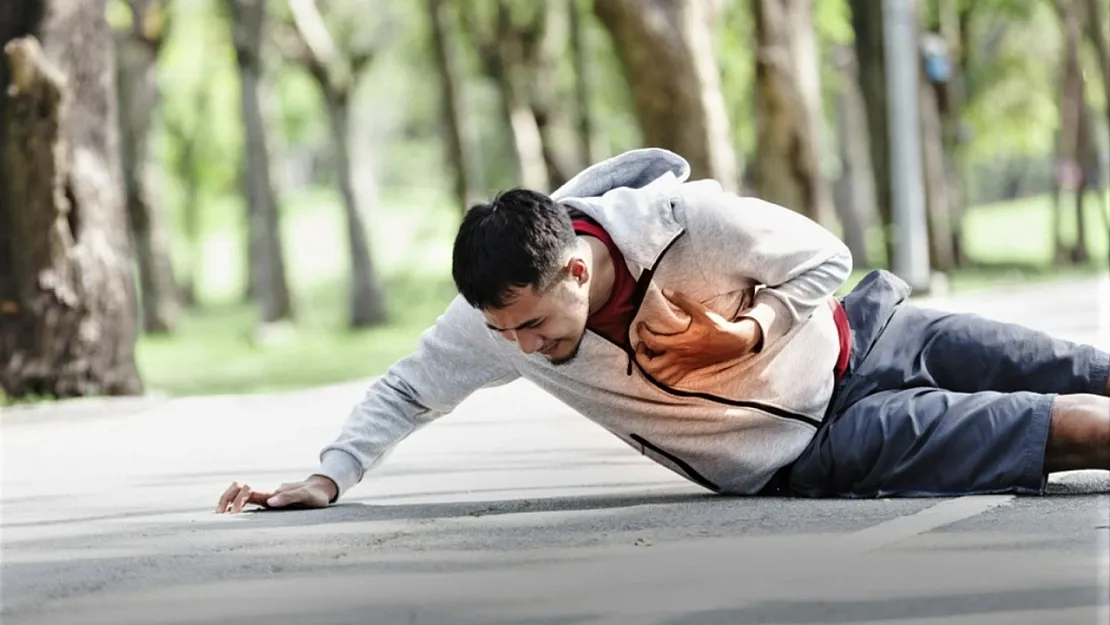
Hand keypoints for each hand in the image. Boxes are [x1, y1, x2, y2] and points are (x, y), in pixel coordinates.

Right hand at [215, 475, 337, 513]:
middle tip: (218, 515)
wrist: (321, 489)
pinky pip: (246, 501)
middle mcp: (265, 492)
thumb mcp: (306, 497)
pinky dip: (234, 506)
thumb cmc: (315, 496)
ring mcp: (265, 496)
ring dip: (227, 500)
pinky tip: (229, 518)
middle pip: (237, 488)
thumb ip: (290, 497)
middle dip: (225, 498)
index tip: (232, 514)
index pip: (247, 490)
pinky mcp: (267, 502)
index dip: (236, 500)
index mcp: (271, 491)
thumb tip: (269, 502)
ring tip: (218, 516)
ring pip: (239, 493)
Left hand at [635, 289, 762, 385]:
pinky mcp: (688, 370)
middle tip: (641, 345)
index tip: (641, 326)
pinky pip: (671, 381)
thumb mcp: (700, 310)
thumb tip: (666, 291)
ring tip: (649, 355)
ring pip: (660, 377)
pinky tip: (659, 365)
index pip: (653, 342)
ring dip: (649, 368)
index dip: (642, 334)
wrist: (733, 342)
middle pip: (651, 367)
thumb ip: (682, 301)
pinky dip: (661, 377)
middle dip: (640, 357)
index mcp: (680, 343)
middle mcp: (680, 358)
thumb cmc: (717, 326)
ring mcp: (684, 366)